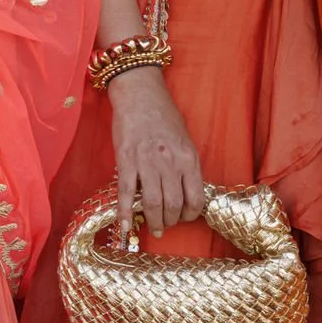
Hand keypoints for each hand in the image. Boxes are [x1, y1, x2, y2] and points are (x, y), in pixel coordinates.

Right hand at [107, 66, 204, 236]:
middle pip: (174, 205)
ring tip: (154, 228)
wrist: (140, 95)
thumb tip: (185, 192)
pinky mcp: (126, 161)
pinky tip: (126, 226)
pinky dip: (125, 213)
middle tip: (166, 224)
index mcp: (188, 158)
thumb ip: (185, 166)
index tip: (185, 217)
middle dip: (171, 221)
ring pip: (152, 203)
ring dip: (153, 221)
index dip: (191, 214)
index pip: (195, 198)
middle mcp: (170, 163)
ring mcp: (147, 163)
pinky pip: (126, 193)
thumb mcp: (184, 140)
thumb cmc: (163, 115)